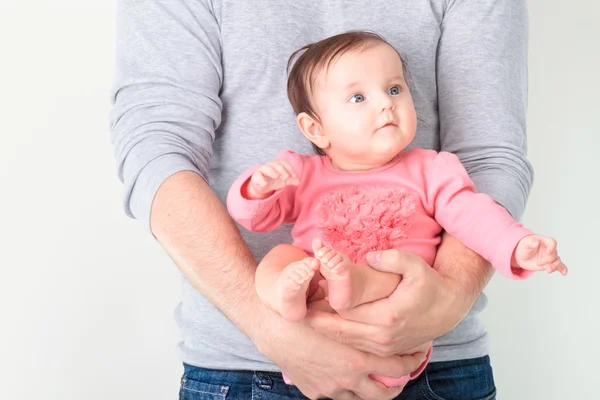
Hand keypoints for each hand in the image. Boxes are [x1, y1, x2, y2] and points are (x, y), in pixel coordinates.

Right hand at [247, 160, 298, 197]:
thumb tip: (298, 182)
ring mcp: (262, 170)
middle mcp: (269, 165)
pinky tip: (265, 184)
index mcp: (277, 165)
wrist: (262, 187)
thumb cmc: (273, 181)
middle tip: (286, 177)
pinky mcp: (256, 176)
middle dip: (283, 170)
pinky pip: (258, 176)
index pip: (284, 163)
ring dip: (273, 172)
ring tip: (277, 177)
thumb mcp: (283, 181)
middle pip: (277, 165)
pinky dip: (261, 180)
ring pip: (267, 168)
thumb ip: (291, 180)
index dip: (289, 169)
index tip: (294, 176)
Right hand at [254, 309, 426, 399]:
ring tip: (379, 378)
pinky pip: (338, 396)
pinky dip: (348, 389)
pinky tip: (349, 376)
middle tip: (404, 373)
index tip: (418, 353)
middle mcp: (345, 379)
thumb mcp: (333, 308)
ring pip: (361, 399)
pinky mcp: (314, 392)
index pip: (396, 367)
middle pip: (383, 393)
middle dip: (398, 385)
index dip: (411, 360)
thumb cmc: (302, 312)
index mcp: (354, 359)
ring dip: (373, 389)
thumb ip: (360, 309)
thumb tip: (383, 291)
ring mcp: (329, 389)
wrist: (268, 327)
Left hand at [305, 249, 464, 356]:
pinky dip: (339, 338)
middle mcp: (382, 337)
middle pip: (339, 331)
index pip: (344, 312)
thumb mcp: (415, 266)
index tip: (306, 295)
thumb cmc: (430, 284)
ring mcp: (383, 347)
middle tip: (296, 310)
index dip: (323, 303)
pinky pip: (355, 346)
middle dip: (316, 321)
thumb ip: (391, 259)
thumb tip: (369, 257)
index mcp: (386, 317)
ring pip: (345, 342)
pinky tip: (327, 326)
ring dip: (326, 331)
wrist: (449, 308)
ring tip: (306, 317)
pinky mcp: (385, 351)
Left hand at [512, 235, 567, 274]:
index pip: (552, 242)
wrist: (522, 256)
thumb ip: (530, 242)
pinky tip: (564, 273)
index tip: (547, 253)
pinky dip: (562, 269)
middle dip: (547, 260)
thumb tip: (536, 242)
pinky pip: (559, 266)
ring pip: (557, 261)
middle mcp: (549, 249)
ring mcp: (550, 257)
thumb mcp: (525, 244)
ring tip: (548, 270)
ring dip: (554, 266)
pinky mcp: (550, 264)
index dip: (552, 247)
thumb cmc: (524, 247)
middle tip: (538, 263)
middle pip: (554, 254)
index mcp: (544, 241)